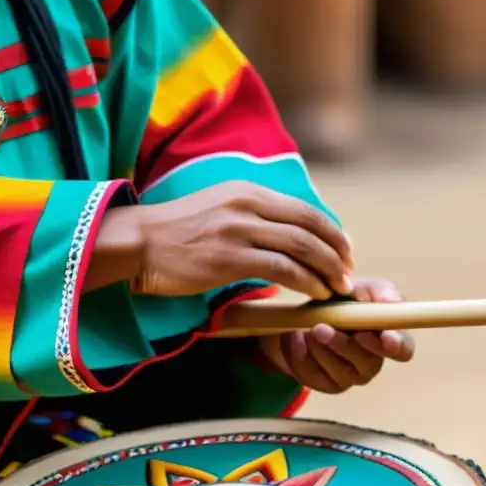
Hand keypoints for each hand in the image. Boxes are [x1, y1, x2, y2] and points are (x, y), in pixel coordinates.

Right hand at [90, 182, 352, 297]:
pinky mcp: (228, 257)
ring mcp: (238, 230)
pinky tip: (314, 294)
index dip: (331, 232)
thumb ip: (252, 216)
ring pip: (300, 247)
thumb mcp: (218, 209)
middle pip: (310, 226)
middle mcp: (247, 204)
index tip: (343, 252)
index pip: (304, 209)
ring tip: (337, 288)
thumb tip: (286, 236)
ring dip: (326, 270)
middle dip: (337, 253)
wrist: (137, 242)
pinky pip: (281, 269)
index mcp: (248, 191)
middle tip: (348, 275)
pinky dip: (305, 282)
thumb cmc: (176, 233)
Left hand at [258, 278, 414, 393]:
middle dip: (343, 344)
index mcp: (389, 339)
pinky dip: (302, 353)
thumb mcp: (361, 288)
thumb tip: (392, 302)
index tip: (384, 336)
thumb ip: (379, 291)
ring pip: (338, 368)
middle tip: (321, 327)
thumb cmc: (345, 299)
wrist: (307, 312)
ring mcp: (349, 376)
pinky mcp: (325, 383)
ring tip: (307, 327)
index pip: (403, 350)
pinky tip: (298, 337)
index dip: (396, 346)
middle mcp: (372, 362)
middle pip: (366, 361)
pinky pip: (313, 374)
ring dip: (320, 347)